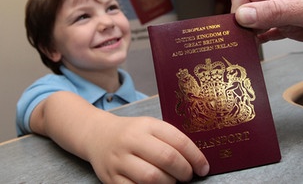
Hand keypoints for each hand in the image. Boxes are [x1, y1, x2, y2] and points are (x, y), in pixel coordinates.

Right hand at [85, 115, 208, 183]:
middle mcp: (132, 140)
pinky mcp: (111, 178)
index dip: (196, 157)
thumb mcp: (150, 126)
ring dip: (169, 183)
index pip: (178, 140)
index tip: (203, 168)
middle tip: (188, 176)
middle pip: (167, 158)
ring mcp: (119, 160)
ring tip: (172, 182)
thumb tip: (196, 160)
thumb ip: (170, 139)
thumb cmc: (131, 133)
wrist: (97, 135)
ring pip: (151, 177)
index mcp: (147, 125)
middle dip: (184, 171)